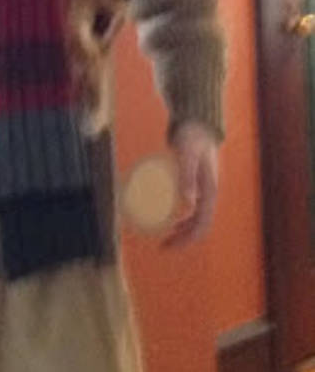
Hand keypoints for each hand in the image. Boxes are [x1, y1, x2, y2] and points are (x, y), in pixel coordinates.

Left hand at [163, 122, 218, 247]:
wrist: (197, 124)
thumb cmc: (192, 137)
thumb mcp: (187, 154)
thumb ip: (187, 175)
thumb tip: (188, 202)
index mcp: (209, 191)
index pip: (201, 224)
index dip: (186, 239)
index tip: (168, 246)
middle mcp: (208, 193)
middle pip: (199, 225)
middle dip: (183, 239)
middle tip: (162, 247)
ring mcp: (203, 189)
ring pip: (196, 218)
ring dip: (183, 230)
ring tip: (166, 237)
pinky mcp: (196, 184)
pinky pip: (192, 208)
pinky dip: (182, 217)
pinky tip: (171, 219)